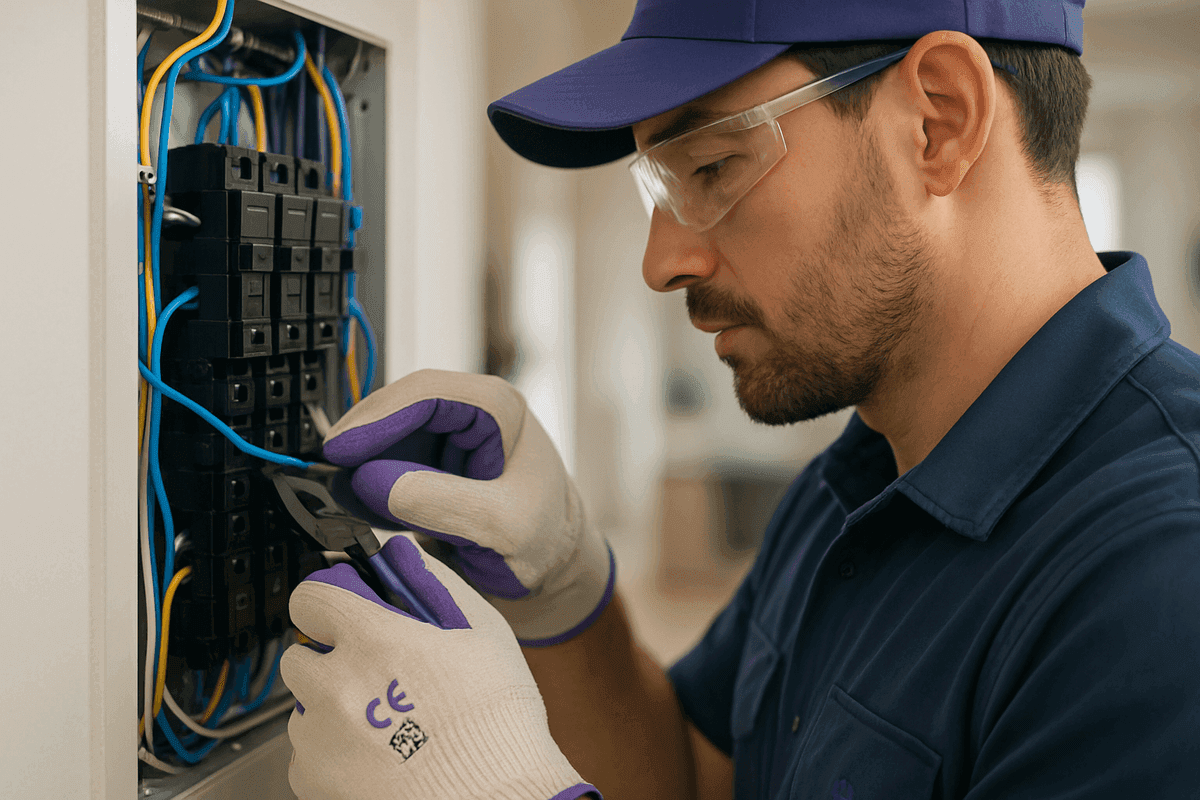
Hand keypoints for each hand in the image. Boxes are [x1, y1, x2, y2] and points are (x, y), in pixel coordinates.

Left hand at [280, 533, 598, 799]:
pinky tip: (378, 755)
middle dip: (330, 659)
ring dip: (331, 706)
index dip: (328, 603)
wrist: (498, 798)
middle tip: (375, 675)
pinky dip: (332, 751)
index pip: (310, 597)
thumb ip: (435, 585)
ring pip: (303, 705)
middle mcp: (336, 685)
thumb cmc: (497, 721)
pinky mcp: (314, 779)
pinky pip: (306, 752)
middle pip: (300, 654)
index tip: (343, 614)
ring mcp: (319, 737)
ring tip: (384, 724)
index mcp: (374, 639)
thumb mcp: (485, 633)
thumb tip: (404, 556)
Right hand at [322, 369, 614, 645]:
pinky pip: (389, 459)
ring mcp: (450, 436)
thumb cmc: (545, 541)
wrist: (553, 569)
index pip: (427, 395)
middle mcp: (473, 412)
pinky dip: (368, 480)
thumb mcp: (499, 527)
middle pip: (400, 406)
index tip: (342, 448)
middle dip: (363, 438)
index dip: (379, 419)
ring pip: (389, 432)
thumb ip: (439, 502)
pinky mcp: (433, 462)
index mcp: (500, 410)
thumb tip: (373, 481)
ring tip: (340, 493)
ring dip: (362, 459)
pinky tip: (355, 503)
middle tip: (329, 471)